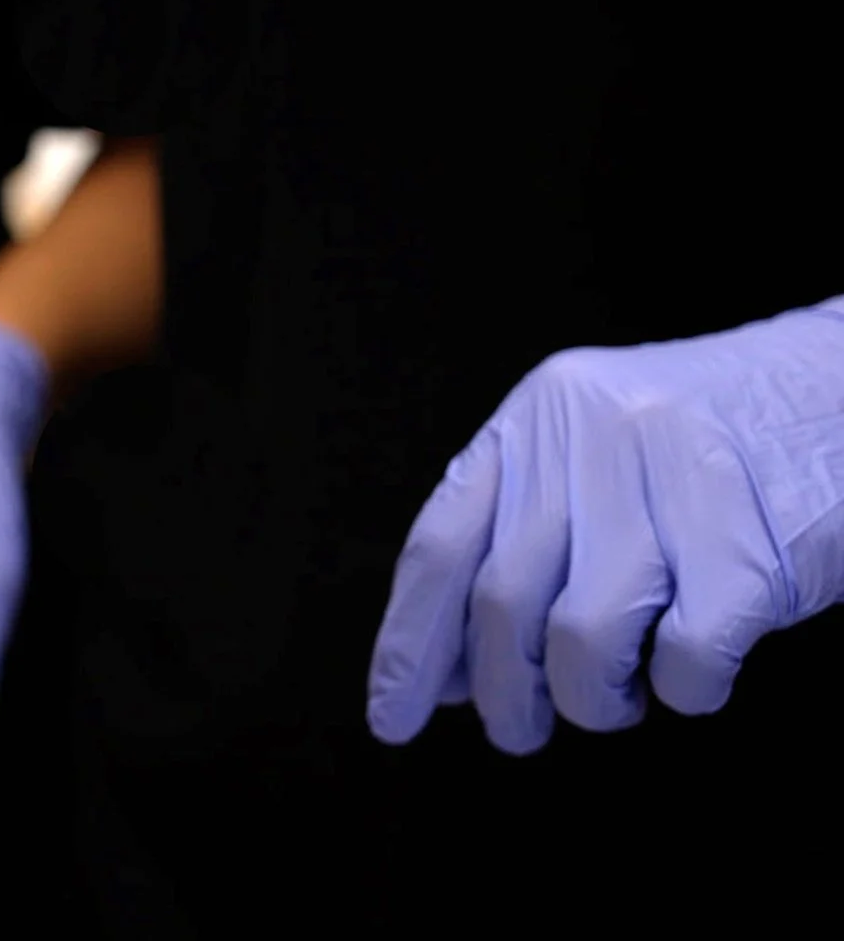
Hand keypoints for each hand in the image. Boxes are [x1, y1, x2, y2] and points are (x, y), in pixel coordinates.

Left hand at [369, 298, 843, 754]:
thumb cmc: (716, 446)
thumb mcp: (594, 454)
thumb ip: (516, 538)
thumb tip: (444, 671)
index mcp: (538, 416)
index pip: (441, 545)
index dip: (409, 645)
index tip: (393, 718)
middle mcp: (590, 440)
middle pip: (501, 603)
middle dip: (505, 693)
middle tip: (523, 727)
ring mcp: (673, 488)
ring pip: (581, 642)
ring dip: (593, 700)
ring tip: (620, 696)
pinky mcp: (750, 548)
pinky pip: (684, 662)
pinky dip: (684, 691)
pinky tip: (695, 671)